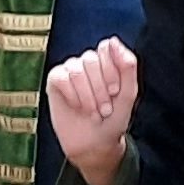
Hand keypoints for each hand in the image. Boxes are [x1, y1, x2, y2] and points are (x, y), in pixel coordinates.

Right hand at [46, 37, 139, 184]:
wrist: (95, 144)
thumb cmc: (113, 119)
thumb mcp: (128, 94)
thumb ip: (127, 66)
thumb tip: (113, 40)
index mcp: (106, 61)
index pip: (106, 48)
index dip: (111, 71)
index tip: (115, 92)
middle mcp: (87, 62)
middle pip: (90, 59)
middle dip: (99, 89)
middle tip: (104, 109)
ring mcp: (70, 70)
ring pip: (76, 70)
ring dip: (87, 96)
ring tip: (92, 112)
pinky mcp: (55, 81)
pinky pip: (61, 78)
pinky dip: (72, 96)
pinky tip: (76, 107)